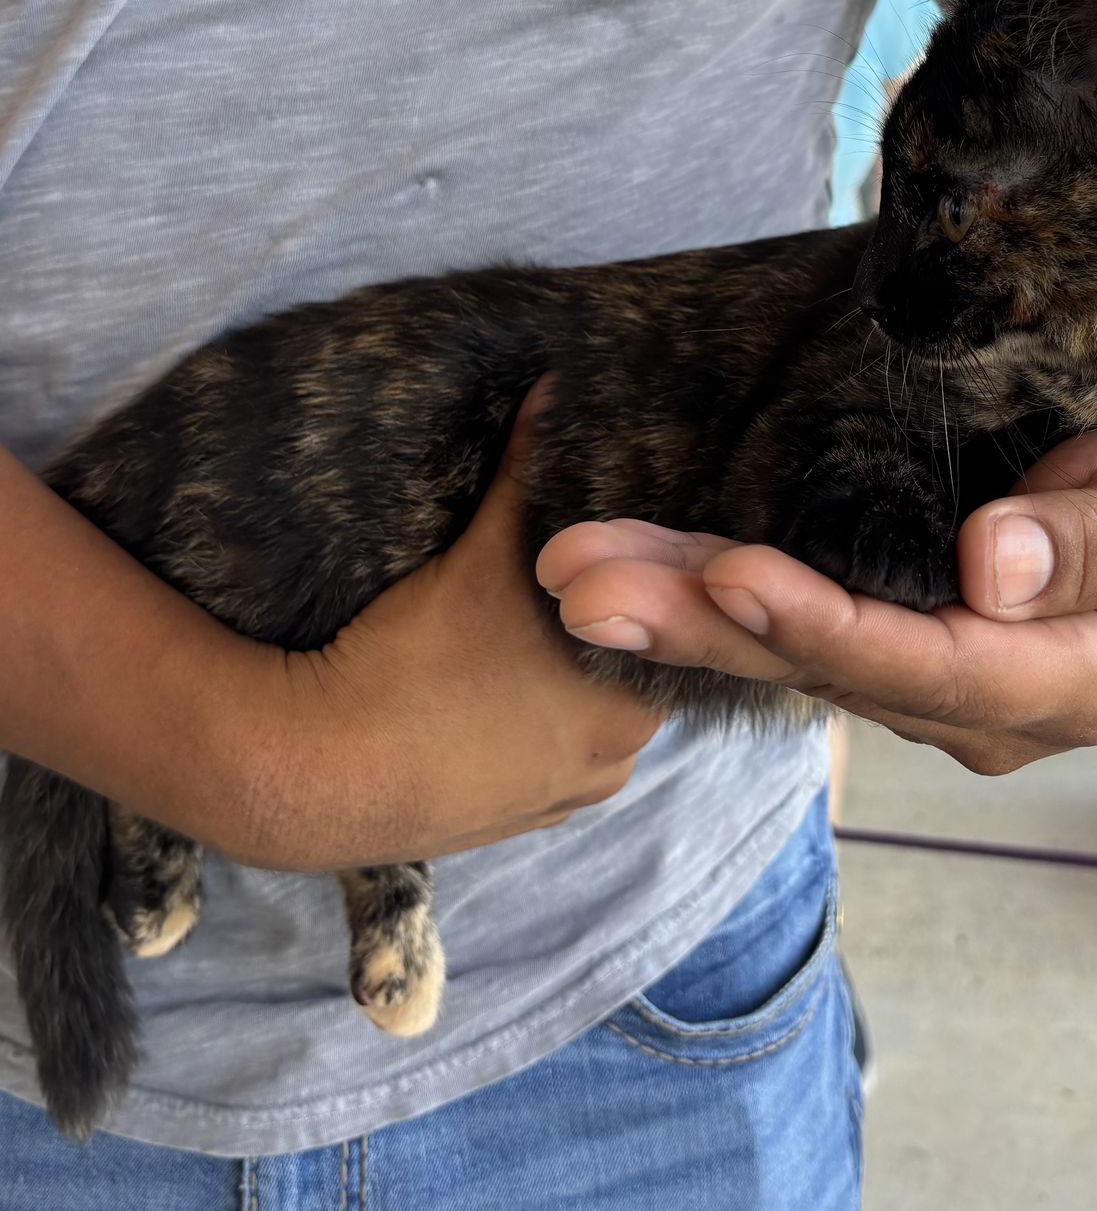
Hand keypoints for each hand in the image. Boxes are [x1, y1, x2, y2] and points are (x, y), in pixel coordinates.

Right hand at [233, 378, 662, 868]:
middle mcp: (616, 759)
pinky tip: (491, 697)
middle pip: (632, 676)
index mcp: (636, 699)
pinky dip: (527, 732)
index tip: (603, 564)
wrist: (314, 772)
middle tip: (557, 592)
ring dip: (566, 687)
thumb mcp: (484, 553)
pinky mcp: (512, 826)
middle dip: (604, 635)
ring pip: (588, 723)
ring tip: (517, 643)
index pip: (667, 631)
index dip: (637, 592)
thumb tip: (561, 384)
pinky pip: (542, 765)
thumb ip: (531, 471)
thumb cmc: (415, 657)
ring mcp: (563, 800)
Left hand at [535, 430, 1096, 773]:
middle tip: (585, 585)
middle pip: (832, 674)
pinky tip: (628, 569)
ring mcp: (923, 689)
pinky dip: (706, 595)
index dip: (831, 628)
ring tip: (573, 575)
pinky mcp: (883, 654)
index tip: (732, 575)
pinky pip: (788, 626)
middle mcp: (981, 712)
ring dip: (680, 614)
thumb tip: (986, 572)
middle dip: (706, 629)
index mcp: (1067, 685)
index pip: (938, 669)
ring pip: (791, 657)